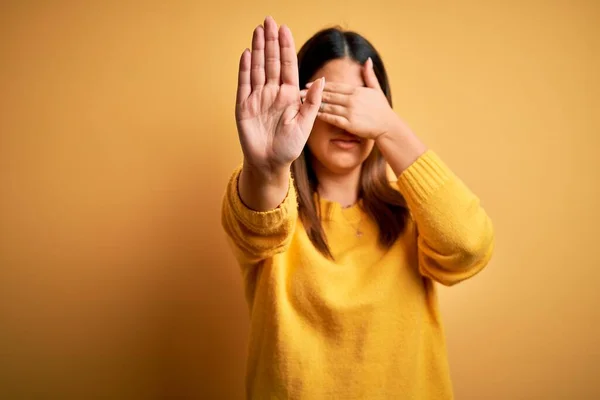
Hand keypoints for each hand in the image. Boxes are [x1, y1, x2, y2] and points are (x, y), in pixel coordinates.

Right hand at [235, 16, 324, 175]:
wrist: (270, 164)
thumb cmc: (289, 147)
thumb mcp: (305, 124)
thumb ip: (312, 102)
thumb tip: (321, 80)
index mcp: (289, 95)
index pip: (288, 65)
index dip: (286, 46)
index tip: (284, 28)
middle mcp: (273, 93)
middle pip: (272, 61)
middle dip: (271, 41)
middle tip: (269, 20)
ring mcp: (257, 98)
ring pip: (258, 68)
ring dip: (258, 49)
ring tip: (258, 30)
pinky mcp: (244, 106)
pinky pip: (244, 83)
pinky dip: (245, 68)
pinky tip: (247, 53)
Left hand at [300, 58, 398, 139]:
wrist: (388, 126)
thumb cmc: (382, 109)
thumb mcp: (376, 89)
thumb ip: (369, 75)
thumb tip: (367, 60)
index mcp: (356, 90)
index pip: (334, 86)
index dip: (320, 84)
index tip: (308, 83)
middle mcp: (352, 99)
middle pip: (328, 94)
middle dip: (313, 92)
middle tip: (299, 91)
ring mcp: (350, 112)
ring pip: (328, 106)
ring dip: (314, 103)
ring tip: (302, 102)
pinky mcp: (349, 124)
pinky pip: (332, 118)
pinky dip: (321, 115)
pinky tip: (312, 114)